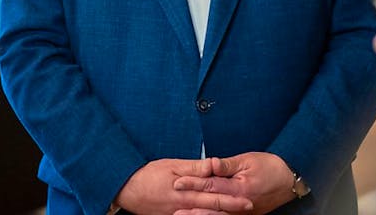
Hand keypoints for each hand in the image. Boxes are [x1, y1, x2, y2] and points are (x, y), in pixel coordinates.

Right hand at [114, 158, 252, 214]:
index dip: (232, 198)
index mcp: (186, 192)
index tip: (247, 198)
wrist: (127, 189)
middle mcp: (184, 206)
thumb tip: (213, 166)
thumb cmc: (148, 175)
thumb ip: (194, 167)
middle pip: (212, 208)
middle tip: (248, 207)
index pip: (214, 196)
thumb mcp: (171, 166)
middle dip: (231, 208)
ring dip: (219, 214)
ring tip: (234, 213)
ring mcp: (178, 214)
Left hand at [172, 152, 293, 214]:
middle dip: (191, 207)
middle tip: (174, 209)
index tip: (177, 182)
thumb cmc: (270, 167)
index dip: (193, 183)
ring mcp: (243, 213)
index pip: (211, 185)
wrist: (290, 181)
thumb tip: (210, 163)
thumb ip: (227, 165)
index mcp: (240, 188)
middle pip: (212, 207)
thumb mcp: (248, 160)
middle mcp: (240, 204)